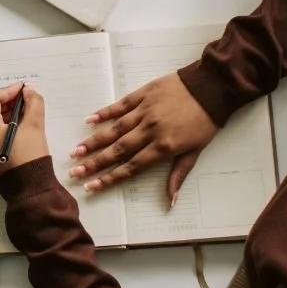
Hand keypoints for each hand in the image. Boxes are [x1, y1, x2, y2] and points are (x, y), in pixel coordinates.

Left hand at [0, 83, 49, 178]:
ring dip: (4, 112)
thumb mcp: (35, 126)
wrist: (29, 189)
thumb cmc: (30, 161)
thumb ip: (33, 103)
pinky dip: (2, 125)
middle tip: (24, 99)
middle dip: (6, 100)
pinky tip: (18, 126)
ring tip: (23, 113)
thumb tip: (29, 93)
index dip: (8, 91)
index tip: (23, 91)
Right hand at [71, 74, 218, 203]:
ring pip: (115, 129)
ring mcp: (144, 111)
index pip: (131, 167)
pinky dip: (104, 113)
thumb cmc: (205, 121)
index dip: (110, 178)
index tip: (92, 187)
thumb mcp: (195, 151)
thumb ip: (178, 175)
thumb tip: (171, 201)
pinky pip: (120, 105)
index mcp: (163, 147)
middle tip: (75, 172)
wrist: (211, 87)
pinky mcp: (143, 94)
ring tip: (76, 151)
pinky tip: (89, 120)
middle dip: (94, 163)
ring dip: (94, 141)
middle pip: (118, 150)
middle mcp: (150, 130)